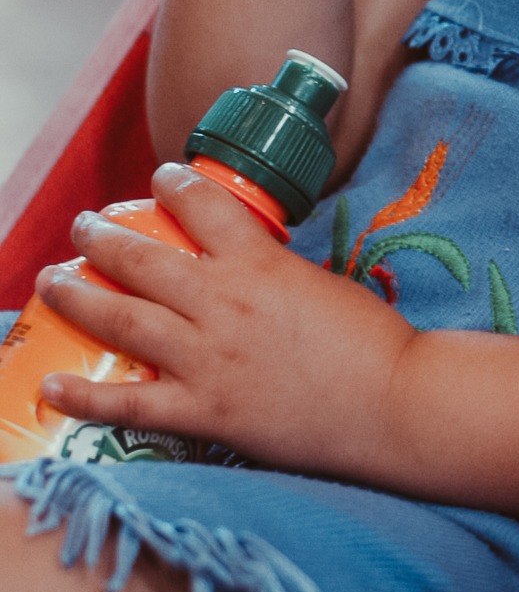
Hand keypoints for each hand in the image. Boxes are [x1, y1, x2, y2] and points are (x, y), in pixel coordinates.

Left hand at [39, 165, 413, 475]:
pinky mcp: (206, 412)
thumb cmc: (372, 340)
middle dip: (101, 236)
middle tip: (82, 226)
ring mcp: (208, 358)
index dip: (172, 184)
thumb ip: (275, 271)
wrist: (393, 402)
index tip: (158, 179)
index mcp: (259, 262)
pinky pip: (130, 404)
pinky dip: (85, 396)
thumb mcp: (320, 280)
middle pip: (141, 257)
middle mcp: (222, 303)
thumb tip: (248, 266)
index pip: (200, 204)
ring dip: (77, 295)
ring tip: (51, 281)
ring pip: (122, 318)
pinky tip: (53, 385)